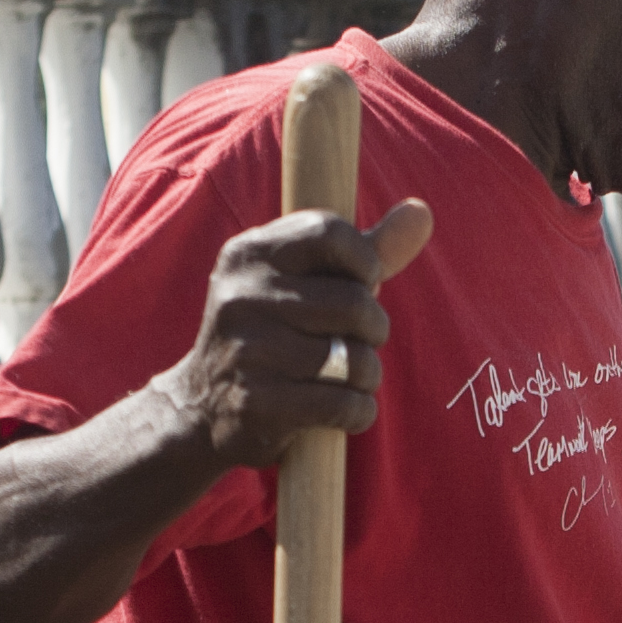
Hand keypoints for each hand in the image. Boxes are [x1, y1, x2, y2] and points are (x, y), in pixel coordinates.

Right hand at [148, 200, 434, 467]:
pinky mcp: (256, 403)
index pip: (329, 232)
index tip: (364, 283)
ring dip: (368, 375)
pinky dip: (360, 412)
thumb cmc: (271, 333)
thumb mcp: (302, 282)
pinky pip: (343, 404)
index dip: (365, 261)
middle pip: (353, 303)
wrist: (199, 406)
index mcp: (249, 253)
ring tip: (353, 377)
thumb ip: (365, 250)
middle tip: (362, 341)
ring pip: (354, 359)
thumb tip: (422, 211)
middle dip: (374, 328)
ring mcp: (246, 350)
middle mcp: (241, 296)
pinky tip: (349, 410)